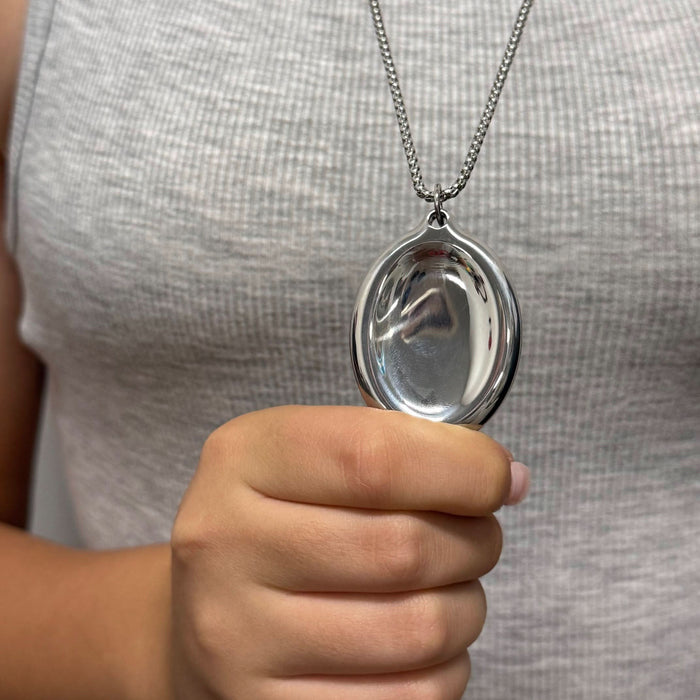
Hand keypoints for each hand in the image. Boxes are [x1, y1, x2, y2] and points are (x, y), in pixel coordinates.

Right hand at [169, 405, 528, 699]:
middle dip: (475, 539)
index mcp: (243, 459)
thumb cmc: (277, 521)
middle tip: (474, 532)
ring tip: (449, 586)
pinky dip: (443, 667)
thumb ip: (395, 450)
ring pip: (420, 629)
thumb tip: (505, 476)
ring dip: (466, 605)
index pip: (375, 458)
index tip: (495, 475)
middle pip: (405, 547)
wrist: (201, 613)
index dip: (463, 467)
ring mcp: (240, 638)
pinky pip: (410, 699)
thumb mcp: (307, 456)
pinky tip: (418, 641)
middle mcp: (228, 545)